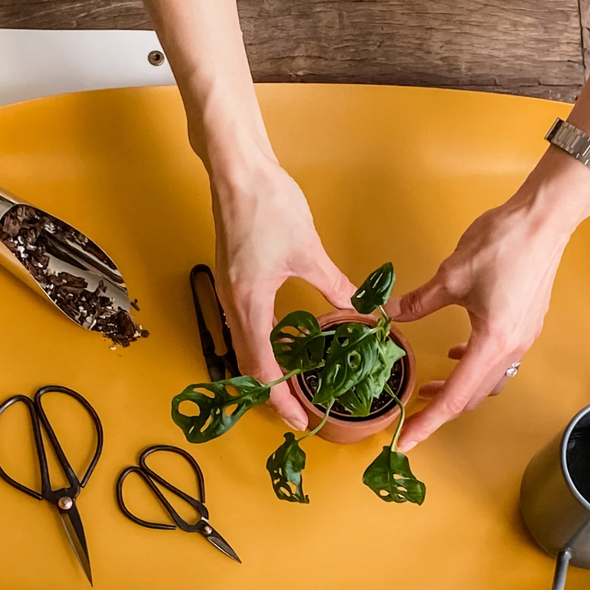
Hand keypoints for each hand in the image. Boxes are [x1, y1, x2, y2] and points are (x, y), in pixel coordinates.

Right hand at [212, 157, 354, 429]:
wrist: (236, 170)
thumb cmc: (268, 206)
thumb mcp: (307, 250)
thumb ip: (334, 285)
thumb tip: (361, 309)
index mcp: (249, 302)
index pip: (262, 367)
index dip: (280, 398)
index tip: (301, 420)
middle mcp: (231, 303)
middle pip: (247, 364)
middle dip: (271, 392)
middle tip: (298, 411)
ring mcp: (227, 291)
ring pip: (243, 346)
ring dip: (264, 370)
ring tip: (290, 385)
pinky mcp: (230, 279)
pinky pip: (243, 326)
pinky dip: (260, 345)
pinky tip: (280, 344)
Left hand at [386, 149, 589, 449]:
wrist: (544, 218)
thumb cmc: (503, 244)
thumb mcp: (450, 276)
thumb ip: (418, 302)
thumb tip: (388, 315)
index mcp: (492, 343)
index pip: (456, 397)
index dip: (429, 422)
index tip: (408, 440)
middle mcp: (511, 348)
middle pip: (473, 395)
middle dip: (440, 409)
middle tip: (411, 415)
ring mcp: (522, 337)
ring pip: (487, 380)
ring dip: (459, 388)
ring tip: (430, 387)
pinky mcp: (524, 324)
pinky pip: (497, 360)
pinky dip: (474, 366)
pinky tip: (456, 353)